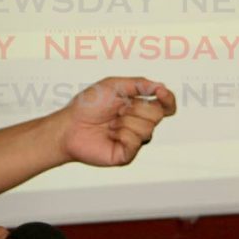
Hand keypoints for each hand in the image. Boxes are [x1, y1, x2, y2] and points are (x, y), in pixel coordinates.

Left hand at [57, 77, 176, 166]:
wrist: (70, 125)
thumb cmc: (88, 105)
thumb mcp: (113, 85)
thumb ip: (139, 84)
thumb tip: (161, 86)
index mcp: (139, 106)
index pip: (165, 105)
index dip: (168, 99)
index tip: (161, 93)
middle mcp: (139, 123)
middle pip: (158, 114)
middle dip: (137, 108)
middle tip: (117, 109)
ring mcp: (134, 140)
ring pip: (147, 128)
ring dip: (126, 121)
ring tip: (110, 123)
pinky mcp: (127, 154)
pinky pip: (136, 142)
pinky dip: (122, 134)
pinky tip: (110, 135)